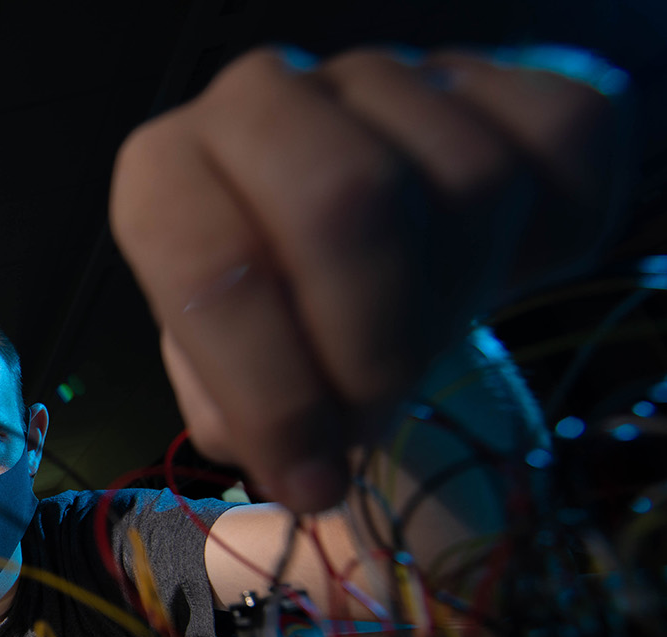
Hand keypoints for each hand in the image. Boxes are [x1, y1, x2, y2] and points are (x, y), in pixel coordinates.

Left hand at [110, 45, 628, 512]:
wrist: (385, 266)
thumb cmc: (285, 333)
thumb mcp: (231, 390)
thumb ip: (240, 420)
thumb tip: (295, 457)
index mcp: (166, 173)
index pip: (209, 269)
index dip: (270, 394)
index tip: (311, 480)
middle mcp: (257, 101)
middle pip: (347, 201)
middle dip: (374, 347)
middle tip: (377, 418)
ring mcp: (376, 72)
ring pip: (465, 182)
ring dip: (454, 305)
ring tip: (421, 339)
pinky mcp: (492, 74)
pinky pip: (553, 152)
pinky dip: (539, 244)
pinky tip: (489, 269)